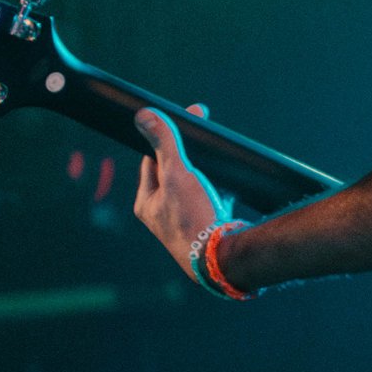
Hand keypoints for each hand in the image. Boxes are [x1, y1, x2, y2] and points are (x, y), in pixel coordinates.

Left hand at [134, 107, 227, 273]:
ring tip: (215, 159)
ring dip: (204, 170)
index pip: (151, 158)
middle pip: (173, 170)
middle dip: (188, 152)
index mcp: (146, 202)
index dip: (166, 136)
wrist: (221, 256)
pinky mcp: (206, 226)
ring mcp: (184, 221)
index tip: (186, 118)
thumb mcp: (176, 173)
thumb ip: (163, 142)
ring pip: (193, 184)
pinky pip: (210, 199)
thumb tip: (144, 115)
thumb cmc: (193, 218)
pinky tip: (227, 185)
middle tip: (204, 130)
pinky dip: (218, 189)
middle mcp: (162, 213)